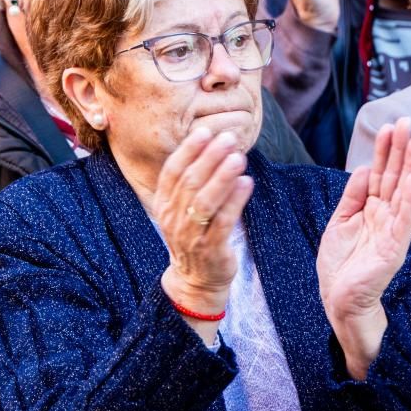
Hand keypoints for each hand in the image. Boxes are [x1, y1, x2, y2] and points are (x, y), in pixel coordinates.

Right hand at [156, 129, 253, 344]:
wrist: (197, 279)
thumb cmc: (195, 234)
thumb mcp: (183, 208)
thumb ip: (192, 180)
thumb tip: (213, 143)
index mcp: (163, 204)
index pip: (172, 171)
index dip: (188, 150)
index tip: (205, 131)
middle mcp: (173, 218)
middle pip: (190, 182)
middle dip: (210, 157)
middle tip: (228, 138)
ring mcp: (190, 235)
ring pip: (205, 201)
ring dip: (222, 177)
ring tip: (239, 158)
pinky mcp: (210, 250)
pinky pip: (223, 222)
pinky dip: (235, 201)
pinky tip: (247, 183)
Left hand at [317, 117, 410, 377]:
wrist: (340, 299)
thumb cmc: (340, 264)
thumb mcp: (341, 221)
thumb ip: (353, 196)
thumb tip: (365, 168)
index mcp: (371, 209)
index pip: (380, 173)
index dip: (385, 150)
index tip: (389, 126)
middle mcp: (385, 216)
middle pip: (394, 176)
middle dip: (400, 149)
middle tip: (406, 122)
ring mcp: (392, 230)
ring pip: (403, 192)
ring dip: (410, 167)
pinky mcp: (394, 247)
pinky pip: (403, 219)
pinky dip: (408, 200)